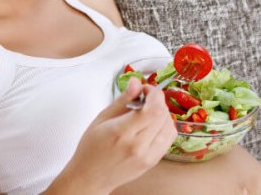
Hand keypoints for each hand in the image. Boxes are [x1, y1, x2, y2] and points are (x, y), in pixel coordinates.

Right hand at [50, 77, 176, 193]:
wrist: (90, 177)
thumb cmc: (91, 148)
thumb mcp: (102, 118)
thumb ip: (123, 99)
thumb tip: (136, 83)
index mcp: (121, 132)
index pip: (153, 110)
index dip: (154, 94)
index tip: (146, 89)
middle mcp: (137, 146)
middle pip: (163, 116)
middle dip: (157, 100)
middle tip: (145, 97)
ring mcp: (147, 156)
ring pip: (169, 126)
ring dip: (163, 113)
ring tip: (148, 110)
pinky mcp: (153, 162)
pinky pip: (169, 139)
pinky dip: (165, 126)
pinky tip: (153, 123)